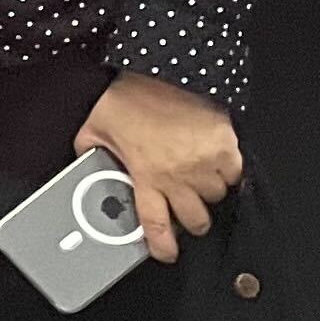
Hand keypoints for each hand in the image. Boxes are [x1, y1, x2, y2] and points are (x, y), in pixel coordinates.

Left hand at [81, 70, 242, 261]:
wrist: (164, 68)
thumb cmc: (130, 96)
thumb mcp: (96, 128)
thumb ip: (90, 152)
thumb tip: (83, 165)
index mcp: (145, 175)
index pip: (156, 224)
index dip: (162, 246)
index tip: (166, 253)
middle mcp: (178, 175)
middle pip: (195, 220)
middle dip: (190, 220)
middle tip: (184, 209)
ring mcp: (205, 163)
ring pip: (217, 198)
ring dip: (207, 193)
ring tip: (196, 179)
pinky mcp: (226, 146)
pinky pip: (235, 174)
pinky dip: (228, 173)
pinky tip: (215, 164)